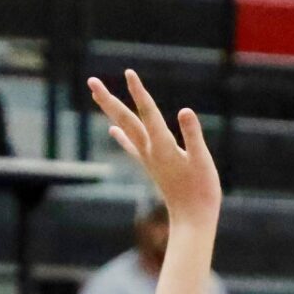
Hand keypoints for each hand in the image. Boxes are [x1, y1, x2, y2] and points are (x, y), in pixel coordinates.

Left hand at [88, 71, 220, 230]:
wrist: (192, 219)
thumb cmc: (202, 191)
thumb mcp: (203, 160)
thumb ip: (193, 135)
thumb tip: (184, 111)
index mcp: (163, 147)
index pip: (148, 114)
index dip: (139, 93)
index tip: (129, 73)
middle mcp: (150, 151)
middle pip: (125, 120)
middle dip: (109, 100)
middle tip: (91, 82)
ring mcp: (148, 158)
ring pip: (125, 128)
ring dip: (111, 111)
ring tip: (98, 95)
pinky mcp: (151, 166)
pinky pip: (132, 146)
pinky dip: (121, 136)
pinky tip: (112, 129)